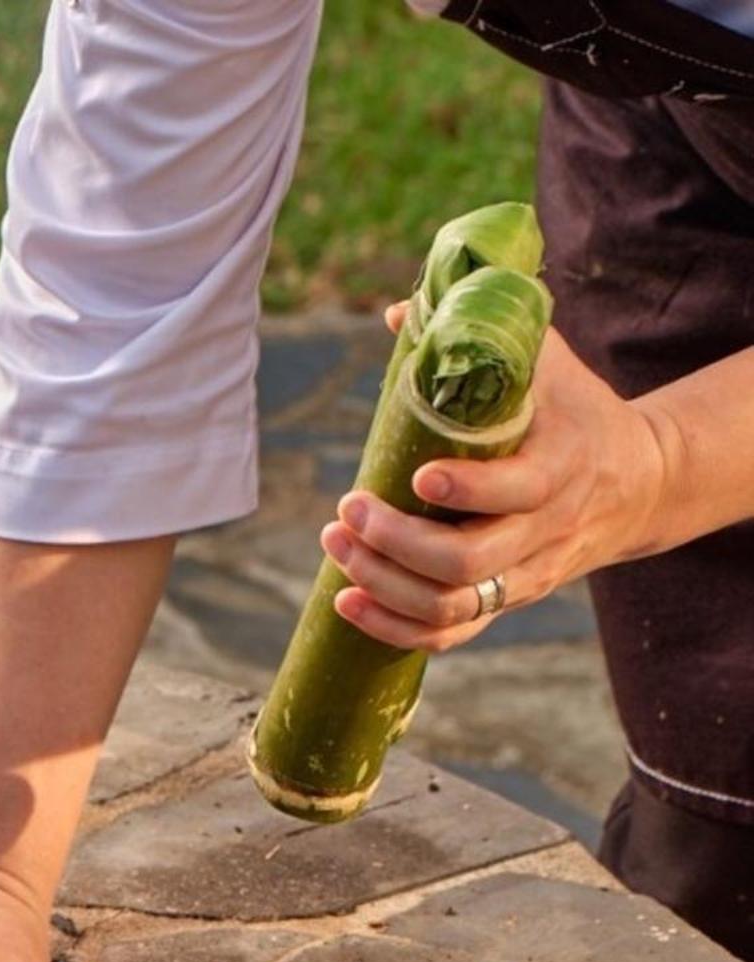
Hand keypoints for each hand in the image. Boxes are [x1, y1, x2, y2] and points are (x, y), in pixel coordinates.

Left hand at [322, 322, 670, 653]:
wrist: (638, 483)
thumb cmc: (575, 410)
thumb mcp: (548, 362)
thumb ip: (484, 337)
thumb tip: (399, 314)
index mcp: (562, 467)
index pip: (517, 492)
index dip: (466, 489)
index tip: (416, 476)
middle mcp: (544, 532)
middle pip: (466, 563)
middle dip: (397, 542)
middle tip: (348, 511)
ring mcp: (523, 576)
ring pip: (451, 606)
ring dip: (383, 584)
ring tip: (336, 546)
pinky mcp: (503, 602)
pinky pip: (448, 635)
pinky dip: (394, 629)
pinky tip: (347, 602)